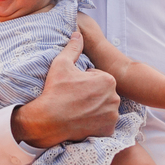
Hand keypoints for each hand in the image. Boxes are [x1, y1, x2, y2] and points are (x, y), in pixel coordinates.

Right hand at [11, 32, 119, 148]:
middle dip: (92, 95)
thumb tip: (77, 34)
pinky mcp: (108, 130)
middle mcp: (115, 98)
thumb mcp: (62, 64)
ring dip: (95, 108)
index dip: (85, 81)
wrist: (49, 120)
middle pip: (103, 93)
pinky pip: (104, 124)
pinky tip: (83, 120)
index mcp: (108, 80)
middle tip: (75, 99)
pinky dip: (96, 123)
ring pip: (105, 108)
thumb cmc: (55, 90)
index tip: (74, 86)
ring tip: (78, 110)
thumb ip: (73, 47)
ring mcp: (112, 115)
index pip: (98, 78)